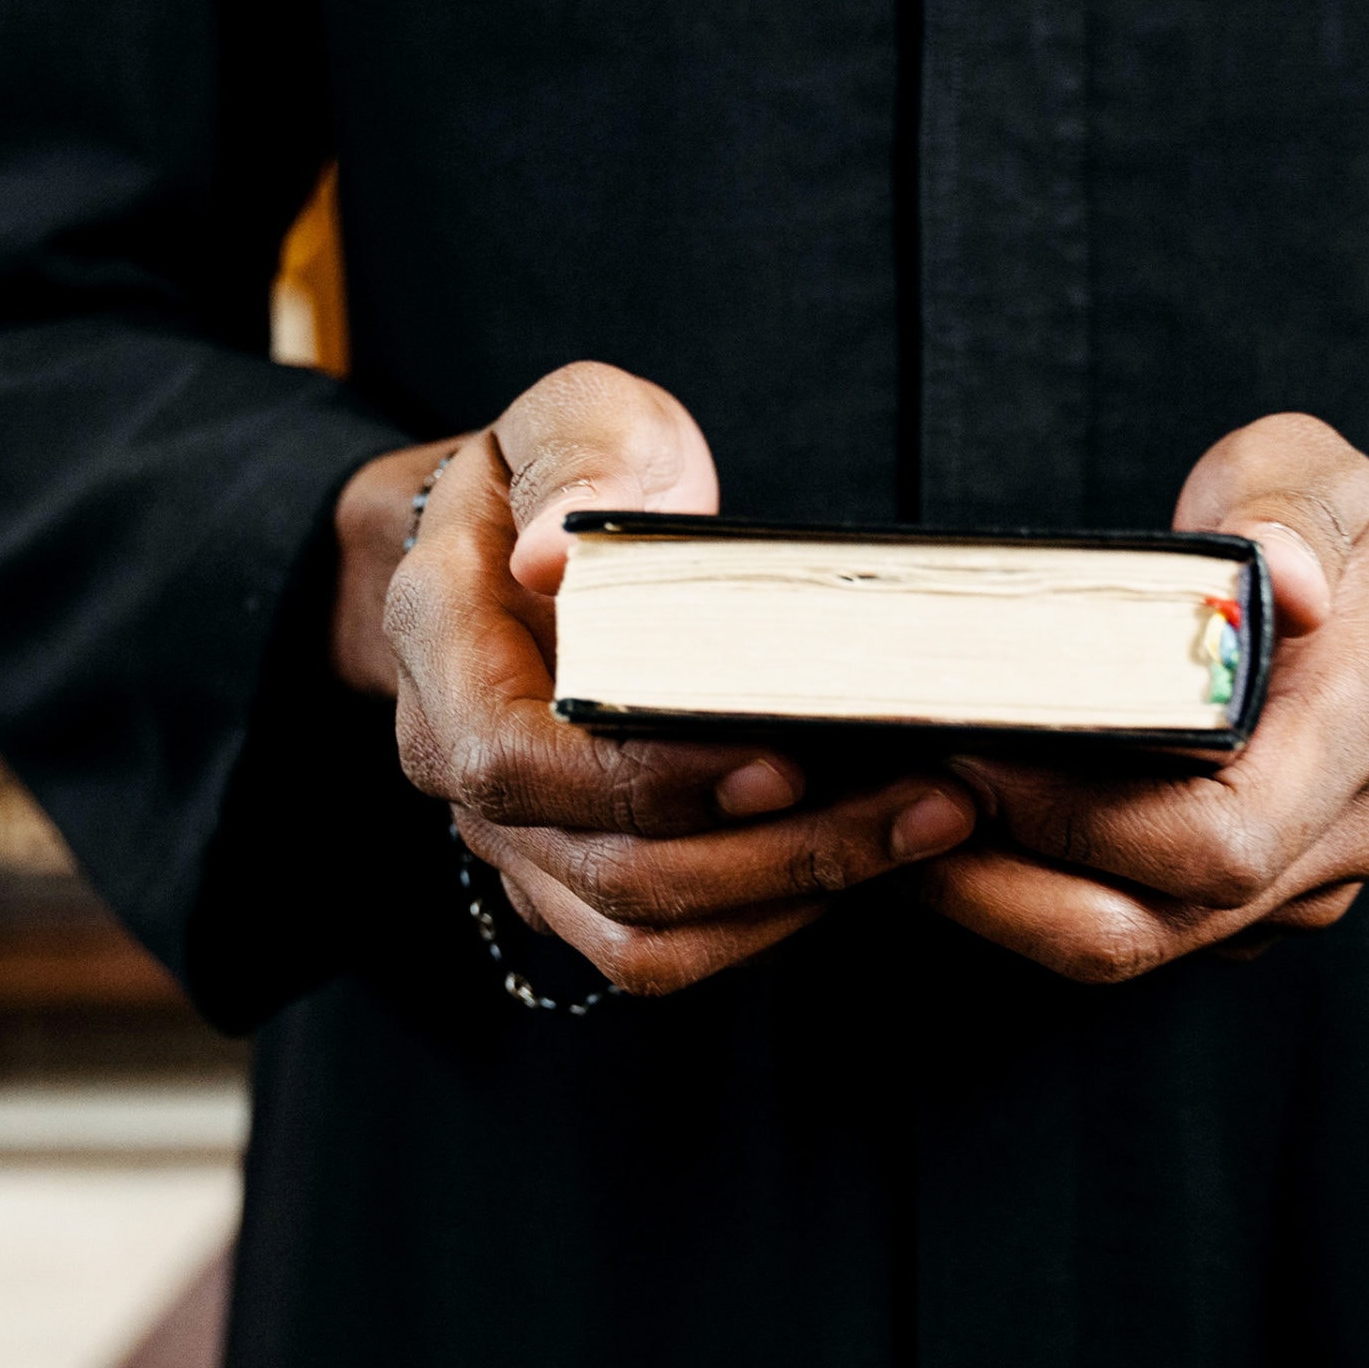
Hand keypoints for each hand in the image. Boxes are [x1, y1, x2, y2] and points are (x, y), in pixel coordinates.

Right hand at [363, 361, 977, 993]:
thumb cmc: (565, 469)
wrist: (522, 537)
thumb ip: (579, 461)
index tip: (785, 758)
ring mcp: (518, 839)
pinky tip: (871, 862)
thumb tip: (553, 554)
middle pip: (609, 867)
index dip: (651, 778)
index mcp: (444, 647)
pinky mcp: (576, 880)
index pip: (522, 760)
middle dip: (777, 852)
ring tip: (924, 829)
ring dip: (790, 900)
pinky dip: (769, 923)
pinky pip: (664, 950)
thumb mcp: (577, 417)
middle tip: (924, 802)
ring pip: (642, 935)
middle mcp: (462, 768)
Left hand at [914, 413, 1368, 981]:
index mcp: (1359, 732)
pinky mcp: (1243, 907)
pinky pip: (1130, 925)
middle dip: (996, 882)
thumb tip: (1280, 577)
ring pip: (1126, 943)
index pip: (1217, 840)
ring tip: (891, 811)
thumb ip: (1295, 512)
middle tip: (889, 793)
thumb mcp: (1332, 478)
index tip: (970, 747)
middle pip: (1145, 924)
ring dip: (993, 896)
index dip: (1077, 817)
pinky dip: (1030, 889)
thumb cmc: (1366, 546)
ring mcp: (1290, 890)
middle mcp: (1332, 839)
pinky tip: (955, 821)